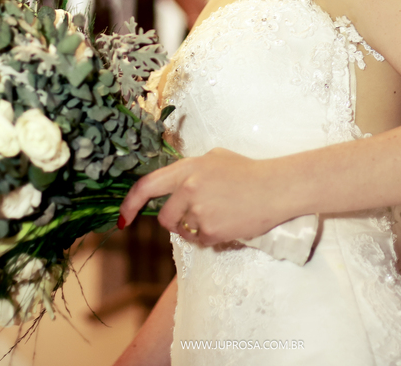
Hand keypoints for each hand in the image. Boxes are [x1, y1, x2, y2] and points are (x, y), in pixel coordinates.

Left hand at [118, 148, 288, 245]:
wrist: (276, 188)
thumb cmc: (248, 171)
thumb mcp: (214, 159)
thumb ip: (189, 172)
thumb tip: (171, 187)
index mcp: (187, 168)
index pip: (146, 186)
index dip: (130, 204)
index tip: (124, 218)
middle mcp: (188, 189)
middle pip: (164, 217)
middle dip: (174, 221)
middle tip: (195, 215)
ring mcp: (199, 211)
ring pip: (184, 231)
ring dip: (196, 228)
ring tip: (221, 214)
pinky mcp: (211, 231)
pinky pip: (200, 241)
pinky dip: (211, 237)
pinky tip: (229, 222)